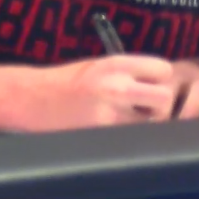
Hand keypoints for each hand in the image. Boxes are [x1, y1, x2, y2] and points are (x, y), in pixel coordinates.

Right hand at [22, 55, 178, 131]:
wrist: (32, 98)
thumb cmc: (67, 82)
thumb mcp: (100, 65)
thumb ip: (131, 73)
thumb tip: (164, 84)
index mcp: (118, 63)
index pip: (164, 69)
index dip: (161, 81)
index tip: (151, 87)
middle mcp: (117, 84)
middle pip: (165, 97)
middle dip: (160, 106)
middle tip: (146, 109)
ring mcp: (110, 110)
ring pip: (152, 122)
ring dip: (146, 123)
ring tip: (128, 120)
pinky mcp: (102, 130)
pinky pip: (131, 135)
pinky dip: (129, 135)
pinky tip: (114, 129)